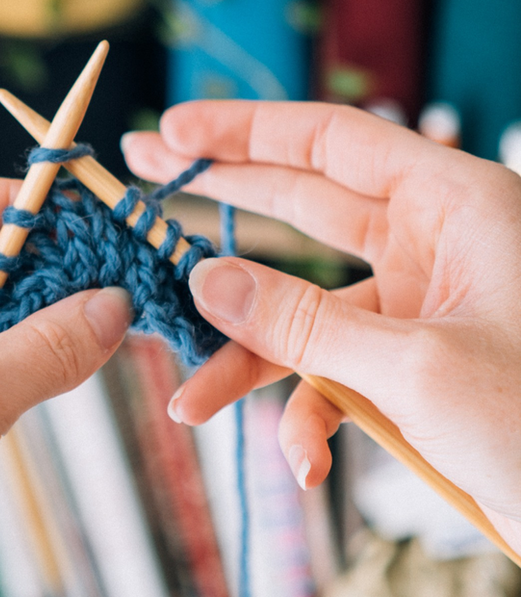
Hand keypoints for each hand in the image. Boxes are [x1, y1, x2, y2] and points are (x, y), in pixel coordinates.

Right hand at [123, 101, 520, 553]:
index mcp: (454, 204)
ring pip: (303, 311)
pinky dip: (310, 417)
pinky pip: (334, 375)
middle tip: (142, 174)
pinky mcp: (406, 363)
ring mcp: (416, 305)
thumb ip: (299, 321)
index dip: (242, 131)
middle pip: (302, 204)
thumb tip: (202, 280)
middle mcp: (431, 242)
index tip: (170, 133)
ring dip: (248, 360)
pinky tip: (306, 464)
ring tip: (190, 397)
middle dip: (219, 200)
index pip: (329, 140)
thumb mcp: (414, 365)